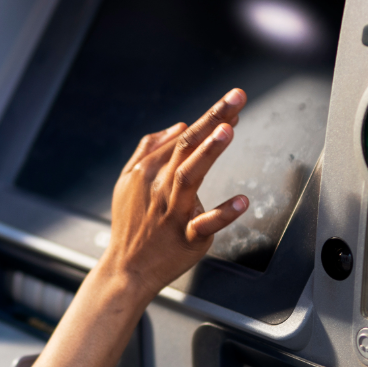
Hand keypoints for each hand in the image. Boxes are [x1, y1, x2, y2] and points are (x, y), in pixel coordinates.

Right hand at [101, 88, 248, 298]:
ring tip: (227, 130)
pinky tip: (242, 201)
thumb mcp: (127, 181)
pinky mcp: (187, 237)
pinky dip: (223, 213)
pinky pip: (205, 224)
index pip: (183, 137)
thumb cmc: (130, 224)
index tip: (233, 101)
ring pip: (189, 176)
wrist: (125, 268)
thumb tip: (177, 126)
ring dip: (208, 152)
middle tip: (237, 98)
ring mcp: (173, 212)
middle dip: (213, 119)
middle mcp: (159, 187)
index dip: (210, 118)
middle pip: (187, 147)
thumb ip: (149, 149)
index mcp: (147, 171)